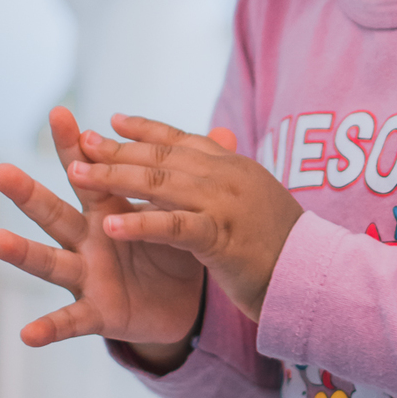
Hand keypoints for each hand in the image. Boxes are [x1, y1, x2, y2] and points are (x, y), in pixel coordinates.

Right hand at [0, 105, 207, 363]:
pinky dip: (47, 327)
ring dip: (22, 253)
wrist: (180, 302)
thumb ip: (194, 176)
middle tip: (0, 172)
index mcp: (107, 210)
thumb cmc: (170, 248)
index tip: (58, 113)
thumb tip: (228, 132)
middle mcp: (88, 239)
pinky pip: (69, 321)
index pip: (89, 171)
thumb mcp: (181, 210)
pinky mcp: (95, 311)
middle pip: (55, 211)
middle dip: (28, 193)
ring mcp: (86, 275)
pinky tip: (26, 334)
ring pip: (50, 261)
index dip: (74, 145)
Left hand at [65, 112, 303, 324]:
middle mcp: (229, 176)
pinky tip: (110, 225)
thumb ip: (228, 180)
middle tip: (79, 143)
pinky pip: (174, 226)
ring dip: (115, 176)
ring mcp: (226, 204)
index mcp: (235, 167)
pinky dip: (140, 223)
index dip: (145, 130)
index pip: (182, 140)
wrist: (318, 276)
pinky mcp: (223, 238)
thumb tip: (209, 162)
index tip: (112, 121)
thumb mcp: (255, 201)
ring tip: (78, 175)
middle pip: (162, 155)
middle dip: (116, 149)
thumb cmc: (283, 244)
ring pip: (161, 182)